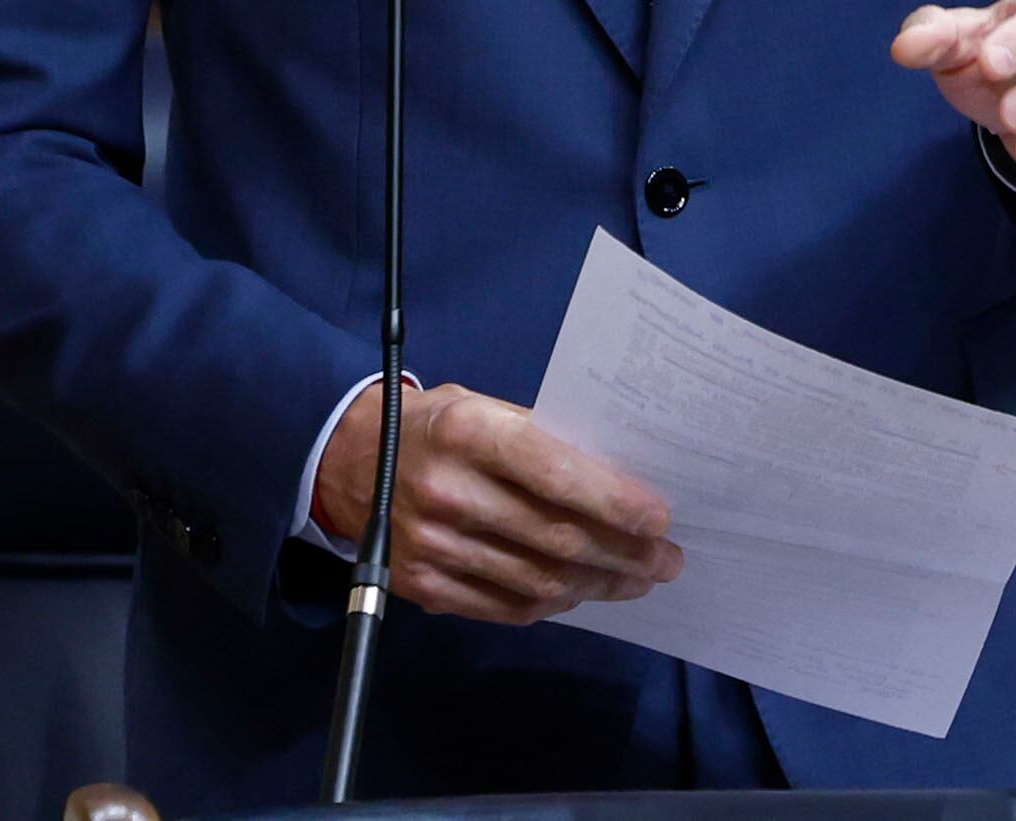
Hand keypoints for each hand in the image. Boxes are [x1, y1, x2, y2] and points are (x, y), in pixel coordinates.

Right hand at [312, 380, 681, 624]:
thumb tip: (623, 480)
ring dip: (597, 585)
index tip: (661, 519)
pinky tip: (581, 592)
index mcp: (469, 433)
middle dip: (623, 553)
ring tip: (636, 579)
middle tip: (665, 559)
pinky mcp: (422, 585)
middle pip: (555, 537)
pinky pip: (504, 607)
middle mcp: (448, 492)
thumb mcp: (486, 407)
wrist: (349, 460)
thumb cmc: (439, 426)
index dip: (616, 502)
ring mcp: (432, 546)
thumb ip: (545, 440)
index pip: (558, 476)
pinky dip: (552, 604)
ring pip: (537, 580)